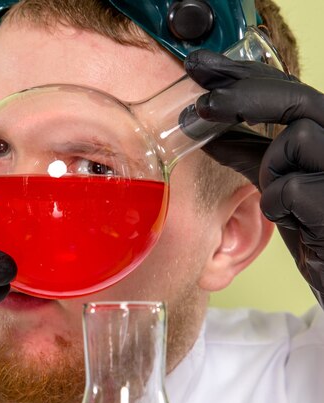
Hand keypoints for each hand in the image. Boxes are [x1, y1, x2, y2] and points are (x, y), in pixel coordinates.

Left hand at [185, 49, 323, 306]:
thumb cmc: (311, 225)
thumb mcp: (278, 182)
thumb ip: (250, 153)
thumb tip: (207, 131)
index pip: (287, 88)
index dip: (242, 74)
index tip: (199, 67)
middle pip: (296, 98)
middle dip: (243, 96)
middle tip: (202, 104)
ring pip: (295, 137)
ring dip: (272, 168)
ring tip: (283, 198)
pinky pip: (291, 188)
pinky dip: (279, 204)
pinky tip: (295, 222)